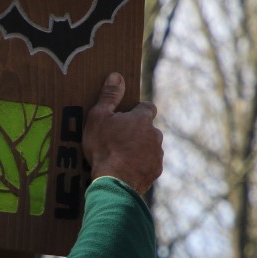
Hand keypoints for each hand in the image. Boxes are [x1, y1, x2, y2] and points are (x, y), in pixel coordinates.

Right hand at [83, 73, 162, 194]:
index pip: (147, 107)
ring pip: (150, 147)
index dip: (137, 111)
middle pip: (148, 129)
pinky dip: (141, 165)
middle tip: (118, 140)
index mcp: (142, 119)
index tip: (125, 117)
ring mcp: (157, 154)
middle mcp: (155, 134)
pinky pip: (149, 165)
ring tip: (121, 158)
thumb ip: (109, 96)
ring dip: (140, 149)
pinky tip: (126, 170)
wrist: (114, 182)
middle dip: (138, 132)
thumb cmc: (104, 147)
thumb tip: (116, 75)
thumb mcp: (99, 118)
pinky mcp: (156, 171)